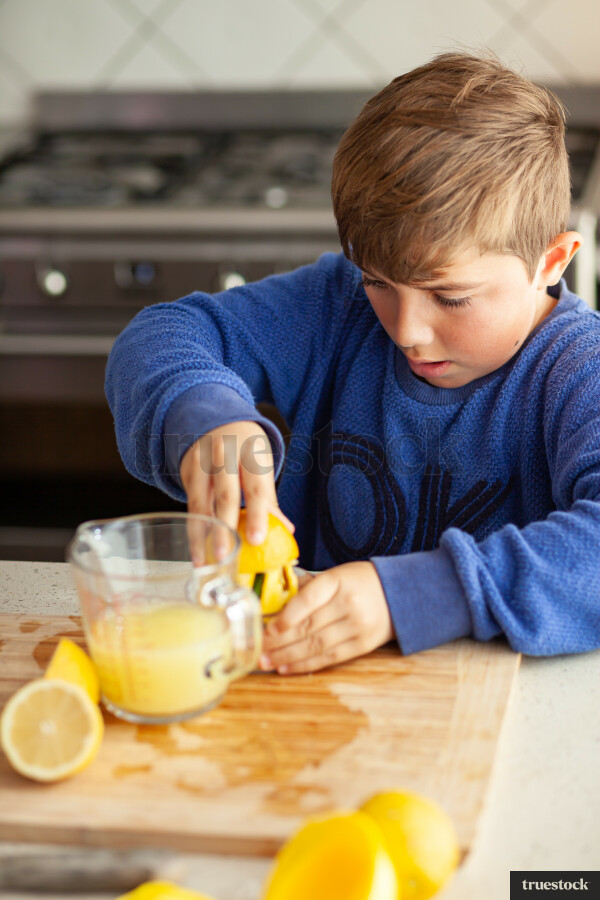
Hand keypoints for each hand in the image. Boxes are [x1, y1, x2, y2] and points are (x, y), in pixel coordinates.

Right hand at [179, 421, 293, 558]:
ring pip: (200, 503)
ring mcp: (201, 462)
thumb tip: (286, 530)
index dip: (258, 515)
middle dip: (224, 529)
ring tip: (203, 563)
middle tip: (225, 557)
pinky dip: (193, 527)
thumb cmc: (245, 448)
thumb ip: (268, 497)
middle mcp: (224, 455)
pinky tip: (196, 549)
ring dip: (201, 535)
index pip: (256, 487)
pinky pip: (190, 503)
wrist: (215, 419)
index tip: (257, 541)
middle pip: (225, 496)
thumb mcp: (260, 463)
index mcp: (251, 453)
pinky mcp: (185, 471)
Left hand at [260, 562, 394, 673]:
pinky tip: (286, 668)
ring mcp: (358, 626)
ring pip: (317, 645)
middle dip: (279, 641)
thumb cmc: (358, 582)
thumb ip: (309, 589)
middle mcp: (349, 604)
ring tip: (266, 662)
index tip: (268, 629)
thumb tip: (275, 607)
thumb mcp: (336, 575)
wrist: (400, 593)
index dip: (287, 616)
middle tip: (257, 649)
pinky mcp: (363, 645)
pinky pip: (330, 658)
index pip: (309, 599)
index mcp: (339, 580)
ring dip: (287, 657)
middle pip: (309, 626)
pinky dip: (305, 665)